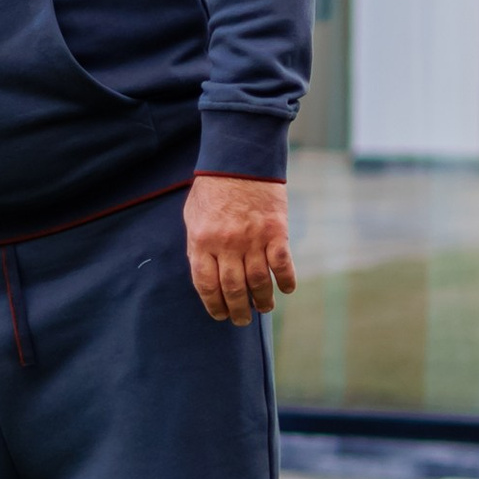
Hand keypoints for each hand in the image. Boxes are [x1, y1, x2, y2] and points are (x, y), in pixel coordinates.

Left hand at [185, 175, 296, 327]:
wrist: (240, 159)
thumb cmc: (213, 188)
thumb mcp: (193, 216)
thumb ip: (197, 246)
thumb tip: (204, 276)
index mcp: (203, 241)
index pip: (206, 285)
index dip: (213, 305)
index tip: (220, 315)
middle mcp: (227, 244)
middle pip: (233, 289)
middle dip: (238, 310)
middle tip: (242, 320)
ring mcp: (253, 239)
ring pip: (259, 282)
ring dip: (263, 301)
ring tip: (263, 308)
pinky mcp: (275, 231)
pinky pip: (282, 264)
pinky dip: (286, 280)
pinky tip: (286, 289)